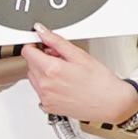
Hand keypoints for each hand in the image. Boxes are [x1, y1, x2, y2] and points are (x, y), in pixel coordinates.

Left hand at [22, 33, 137, 125]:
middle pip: (30, 65)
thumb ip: (56, 41)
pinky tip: (64, 85)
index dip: (34, 45)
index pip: (27, 52)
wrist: (111, 103)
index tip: (42, 45)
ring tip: (65, 73)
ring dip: (44, 72)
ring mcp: (45, 98)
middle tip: (62, 60)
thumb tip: (42, 31)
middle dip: (42, 59)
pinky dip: (47, 86)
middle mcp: (45, 86)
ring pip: (34, 78)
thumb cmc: (100, 81)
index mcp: (51, 70)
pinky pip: (40, 92)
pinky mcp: (48, 107)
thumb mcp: (79, 55)